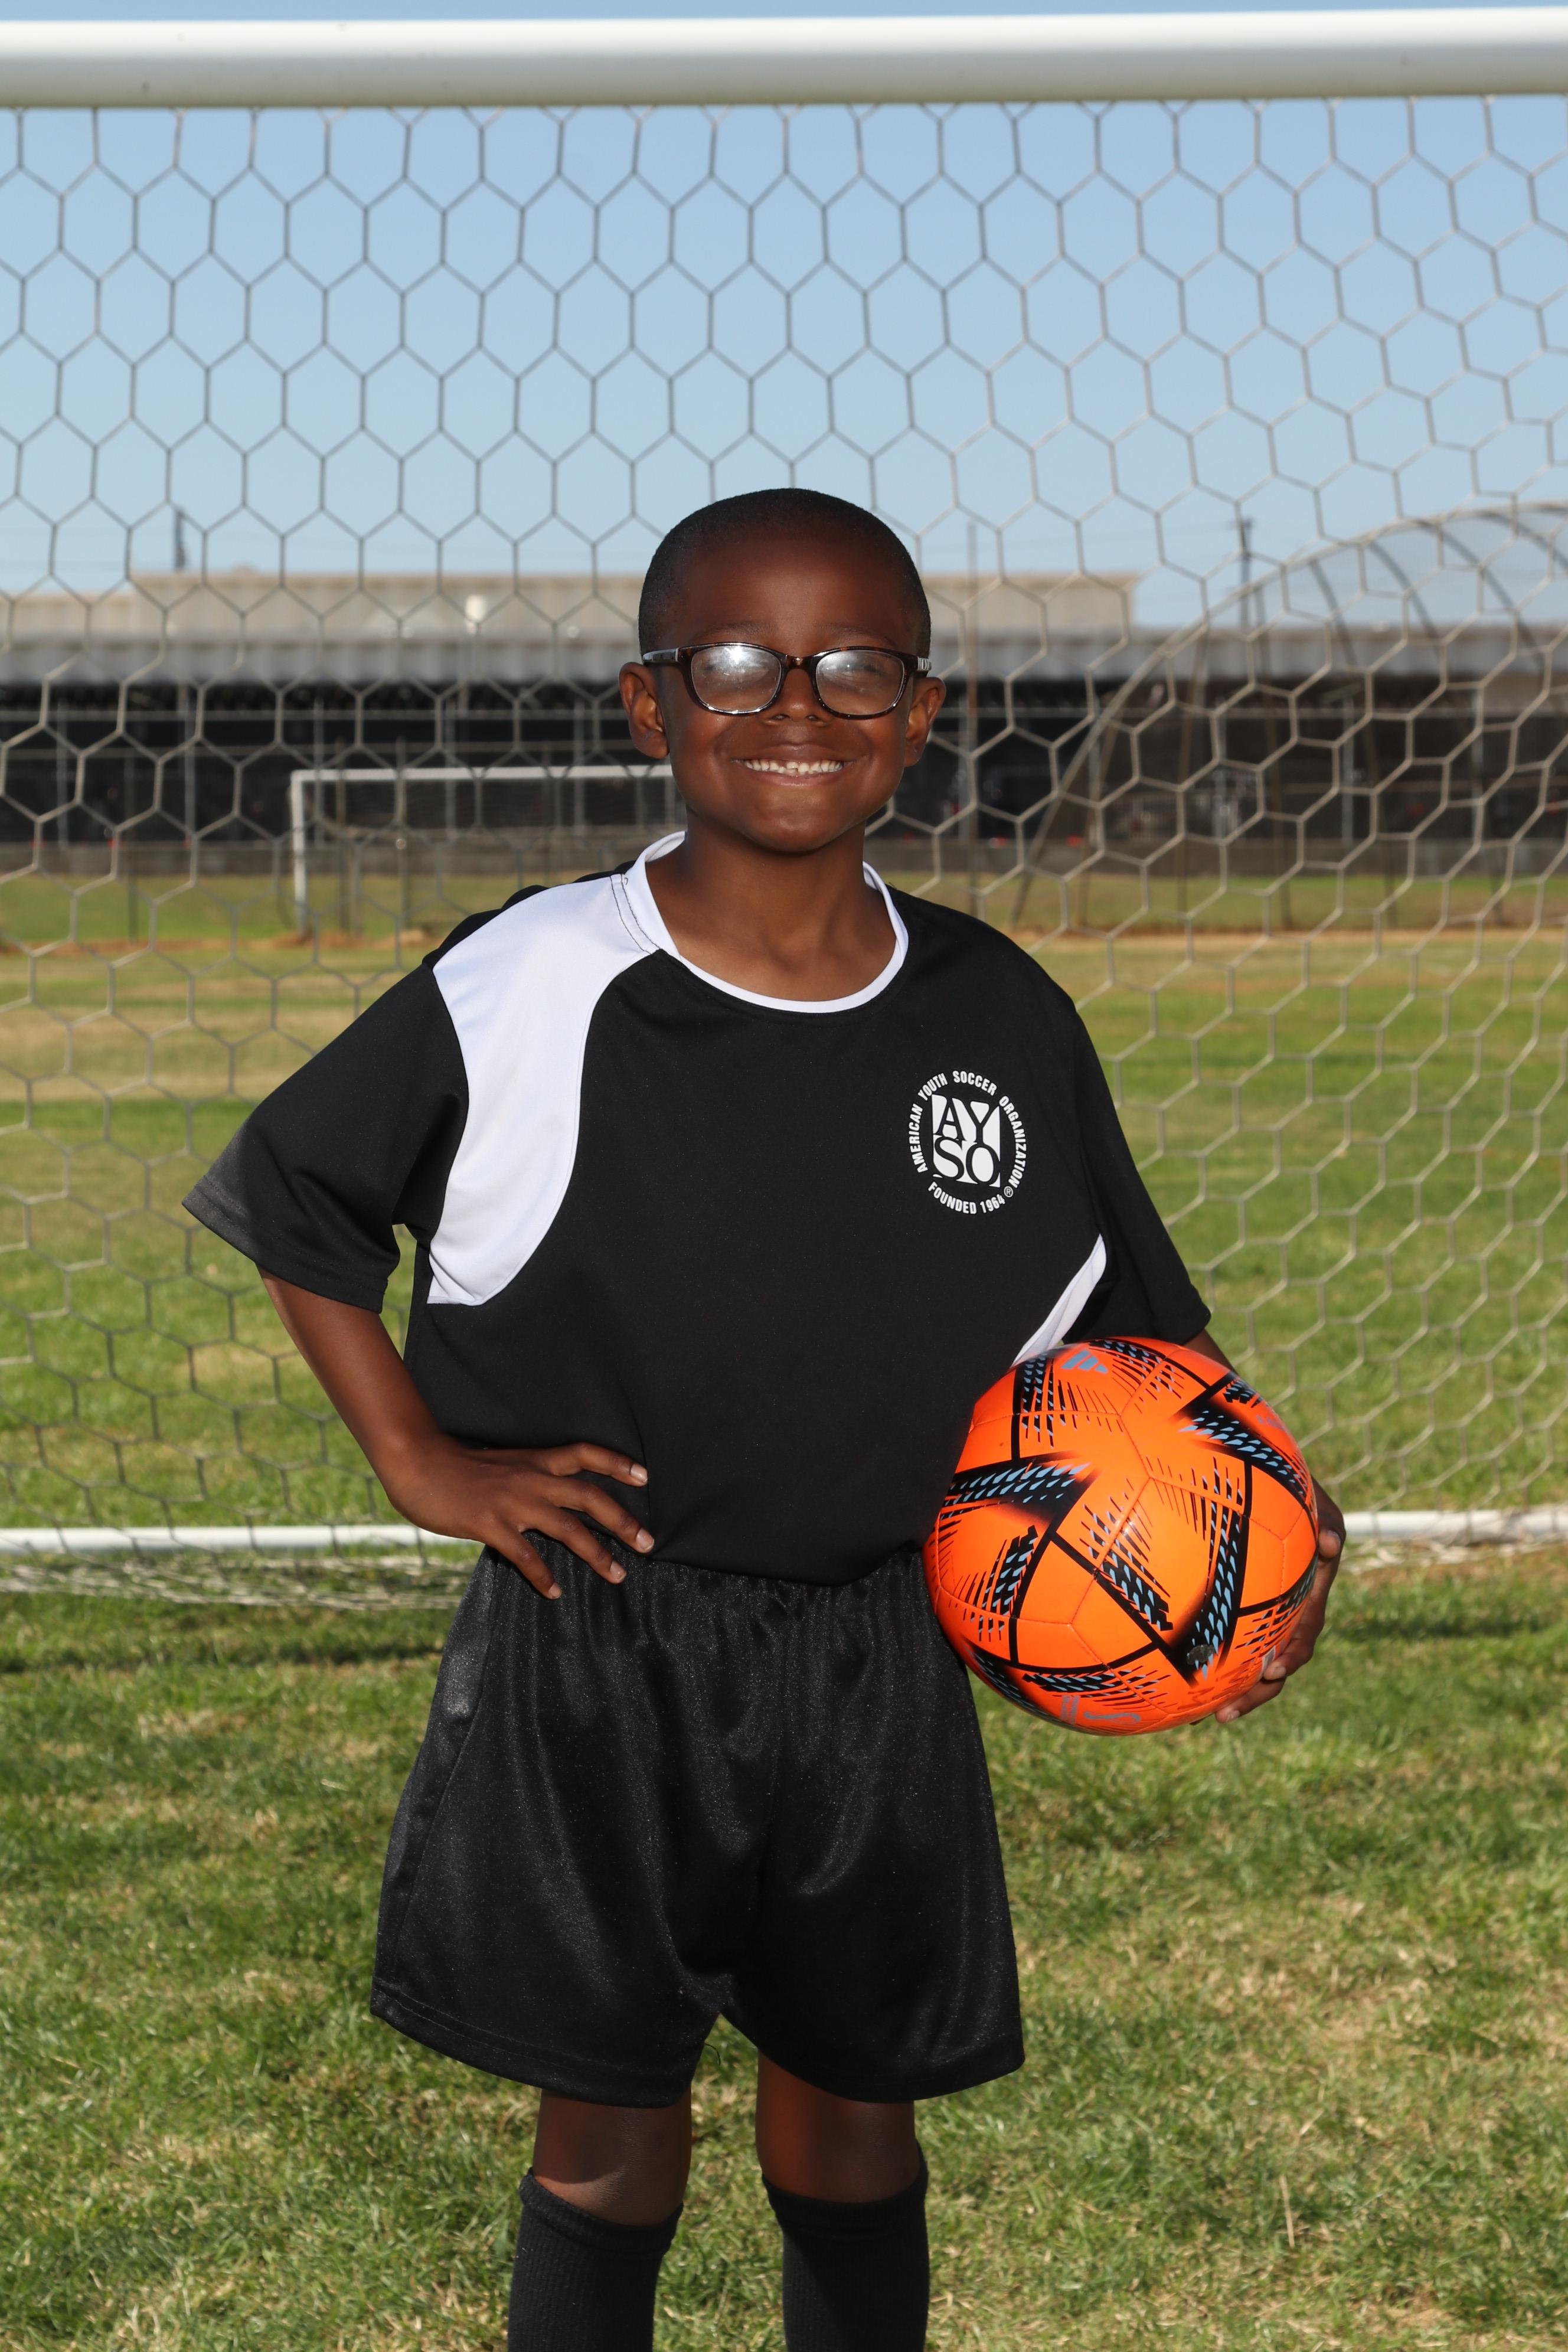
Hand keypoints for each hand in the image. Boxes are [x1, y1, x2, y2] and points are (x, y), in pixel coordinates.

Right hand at [379, 1432, 653, 1600]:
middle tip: (648, 1542)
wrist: (416, 1461)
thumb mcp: (499, 1464)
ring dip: (597, 1553)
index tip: (644, 1475)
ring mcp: (512, 1501)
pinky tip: (554, 1592)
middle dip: (622, 1520)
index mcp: (533, 1460)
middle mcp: (531, 1478)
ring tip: (618, 1574)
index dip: (616, 1463)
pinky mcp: (490, 1523)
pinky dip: (542, 1575)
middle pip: (589, 1496)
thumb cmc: (454, 1465)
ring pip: (568, 1527)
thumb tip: (543, 1499)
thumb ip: (524, 1479)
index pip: (583, 1454)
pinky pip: (525, 1554)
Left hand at [1214, 1476, 1344, 1724]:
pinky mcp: (1230, 1606)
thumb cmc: (1286, 1483)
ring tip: (1200, 1715)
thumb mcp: (1310, 1495)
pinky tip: (1171, 1678)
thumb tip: (1331, 1543)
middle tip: (1224, 1713)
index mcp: (1307, 1591)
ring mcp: (1259, 1610)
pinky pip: (1219, 1636)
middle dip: (1254, 1692)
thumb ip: (1323, 1517)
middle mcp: (1284, 1608)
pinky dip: (1204, 1657)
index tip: (1274, 1672)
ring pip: (1248, 1657)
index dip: (1292, 1655)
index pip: (1305, 1632)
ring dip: (1231, 1688)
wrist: (1249, 1476)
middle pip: (1276, 1661)